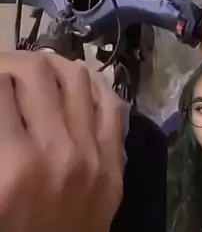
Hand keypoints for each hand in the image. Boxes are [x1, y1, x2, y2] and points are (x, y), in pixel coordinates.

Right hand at [0, 51, 124, 231]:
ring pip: (75, 77)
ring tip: (34, 72)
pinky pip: (110, 104)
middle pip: (35, 72)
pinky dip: (91, 86)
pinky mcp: (115, 168)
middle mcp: (54, 156)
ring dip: (50, 66)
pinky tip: (72, 86)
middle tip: (1, 69)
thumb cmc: (8, 229)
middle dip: (12, 61)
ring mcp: (92, 159)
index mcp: (10, 169)